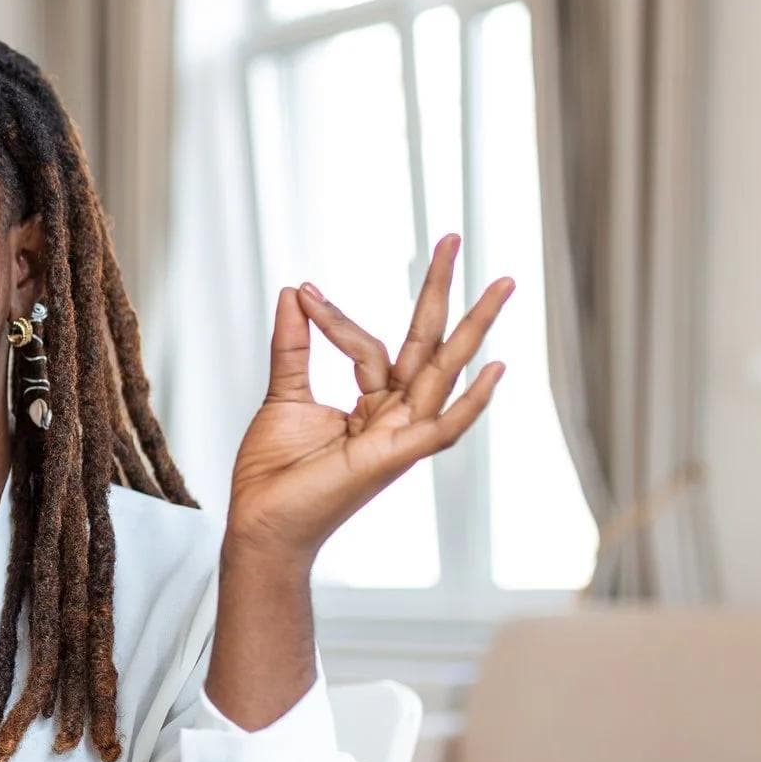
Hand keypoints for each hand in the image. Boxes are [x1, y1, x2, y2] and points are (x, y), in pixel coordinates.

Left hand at [224, 235, 511, 564]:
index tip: (303, 292)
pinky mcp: (394, 458)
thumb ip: (295, 346)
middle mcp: (395, 417)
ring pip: (445, 373)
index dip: (336, 316)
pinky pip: (443, 428)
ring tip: (502, 284)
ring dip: (474, 328)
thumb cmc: (273, 474)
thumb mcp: (282, 397)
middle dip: (443, 293)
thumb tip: (294, 291)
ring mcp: (400, 437)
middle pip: (429, 345)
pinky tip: (496, 369)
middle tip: (454, 237)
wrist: (258, 524)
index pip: (371, 345)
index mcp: (373, 404)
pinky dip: (470, 402)